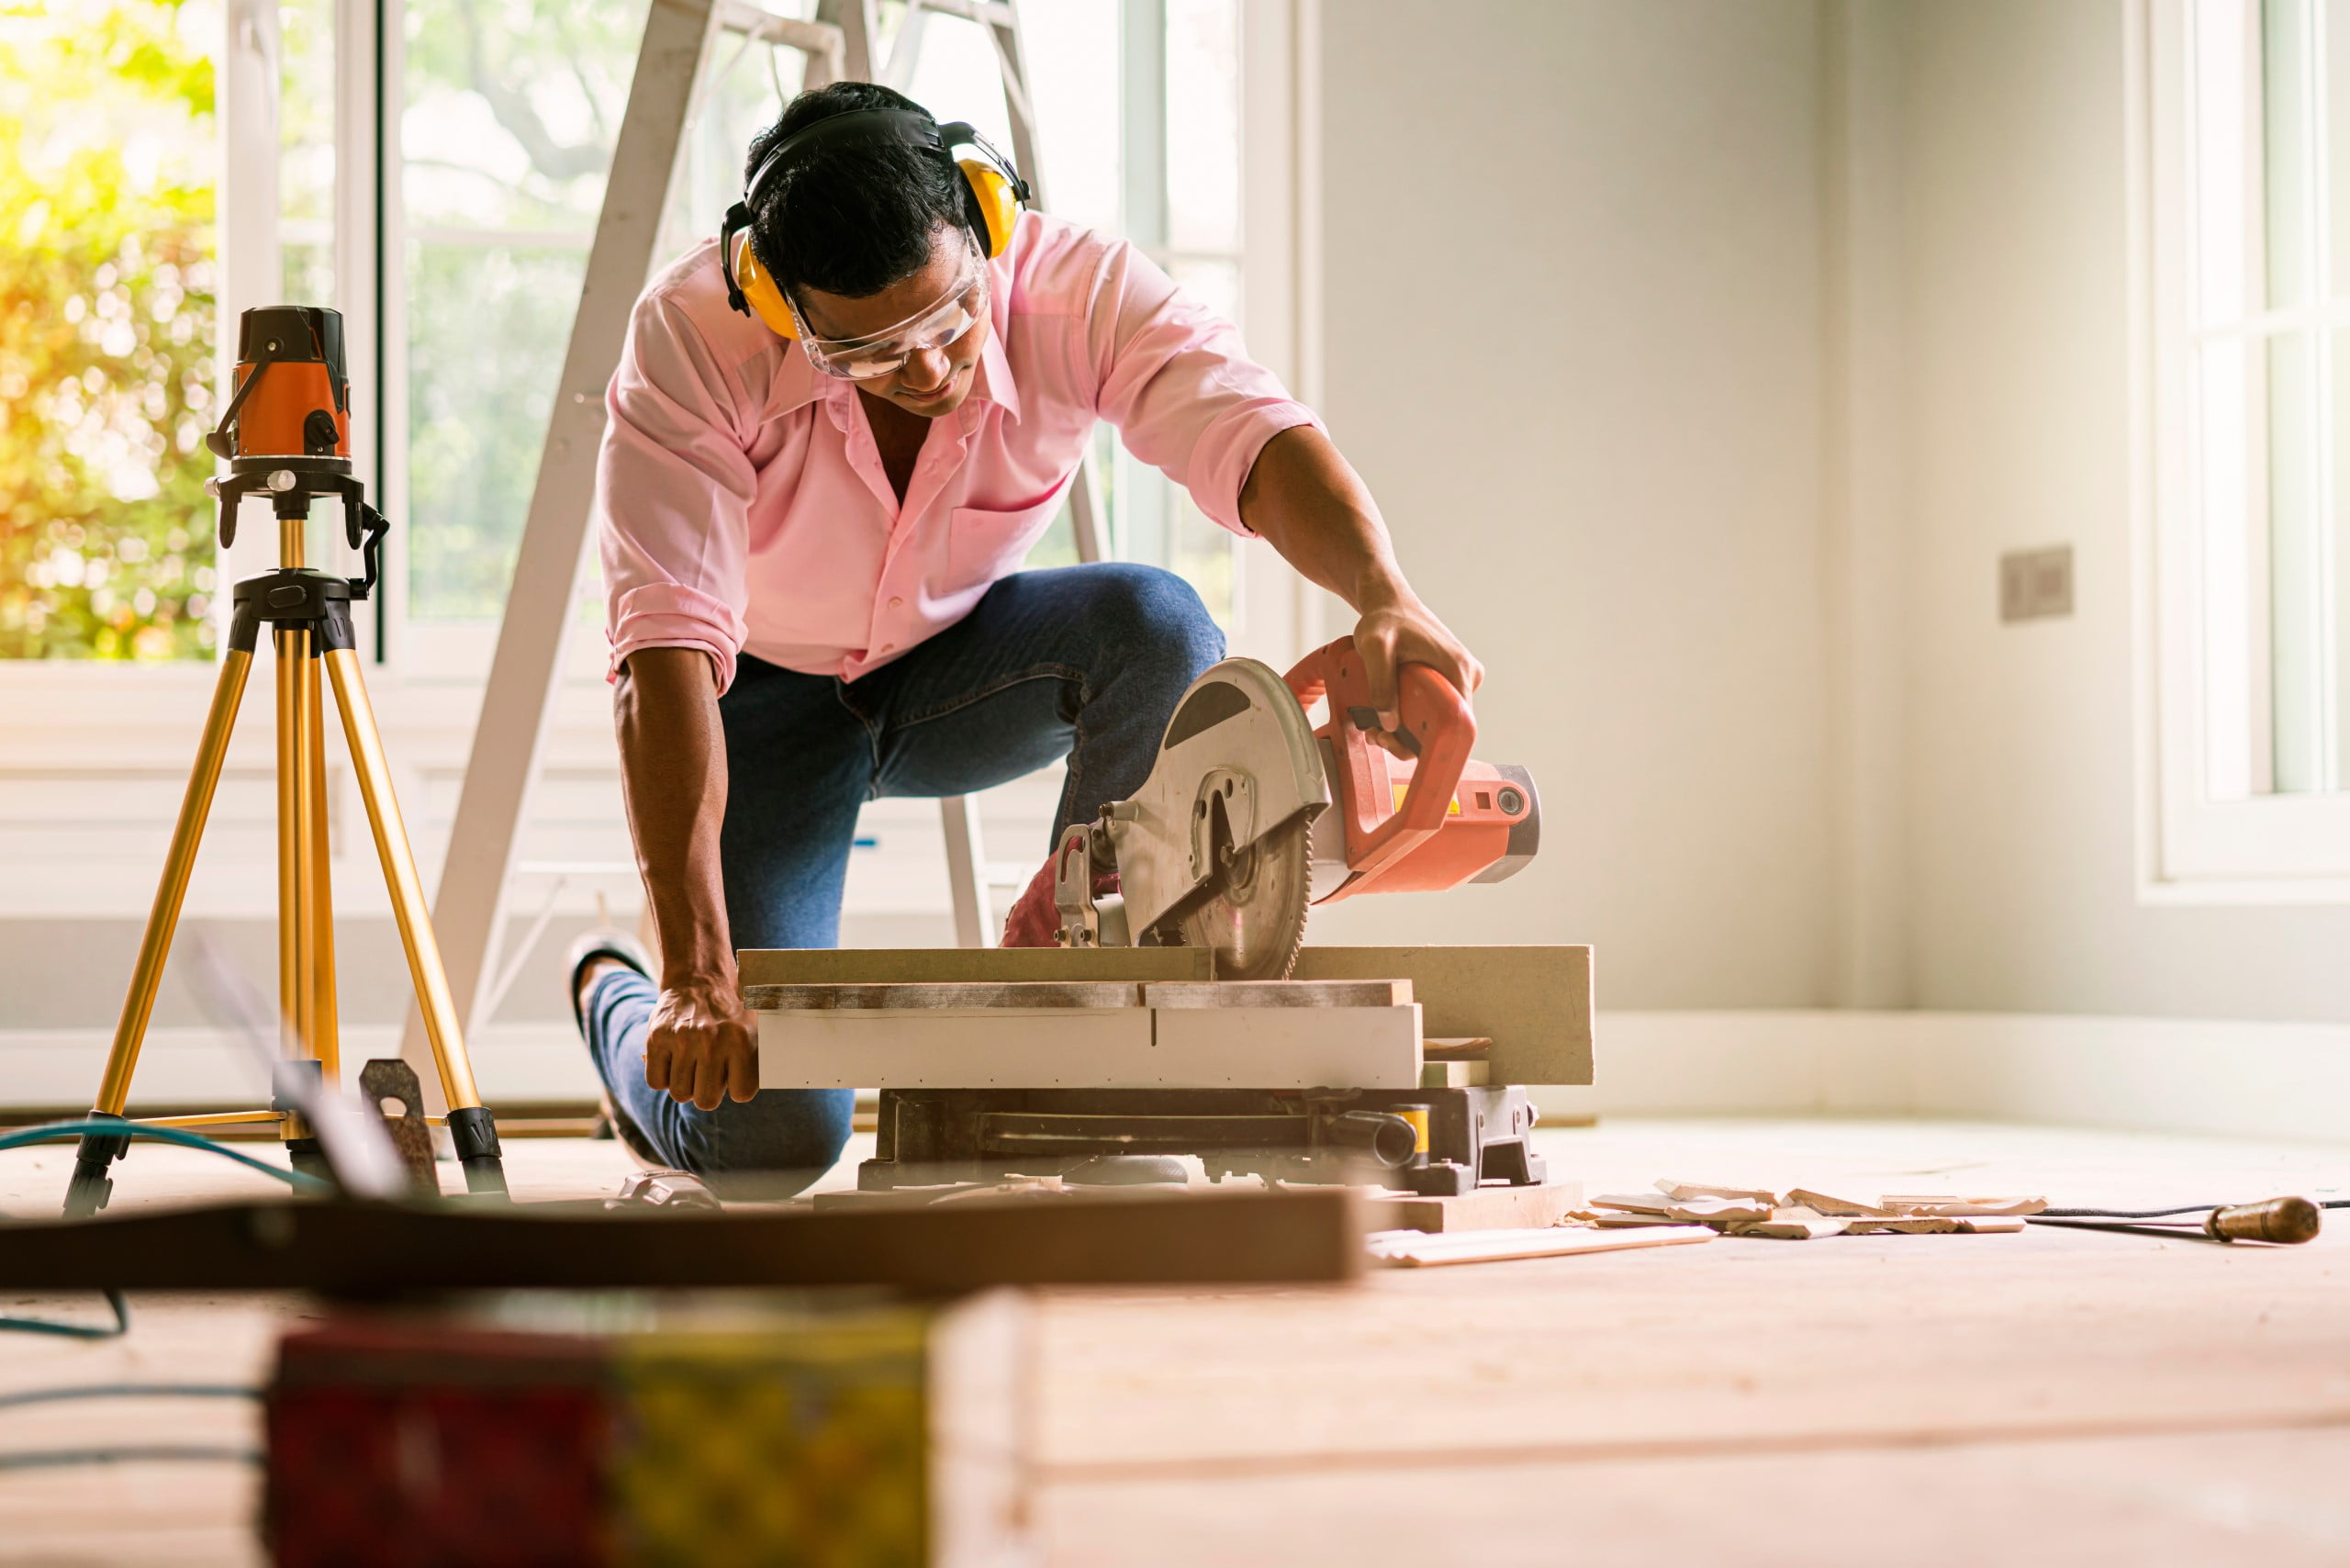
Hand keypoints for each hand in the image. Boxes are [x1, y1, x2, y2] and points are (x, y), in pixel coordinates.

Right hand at [644, 974, 758, 1109]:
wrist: (697, 982)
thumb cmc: (729, 1017)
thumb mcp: (755, 1031)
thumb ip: (760, 1062)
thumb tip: (770, 1081)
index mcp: (742, 1040)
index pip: (743, 1093)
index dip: (737, 1088)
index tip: (734, 1074)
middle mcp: (713, 1040)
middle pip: (706, 1101)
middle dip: (707, 1092)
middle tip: (708, 1072)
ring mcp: (683, 1039)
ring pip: (680, 1094)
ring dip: (684, 1085)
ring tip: (691, 1064)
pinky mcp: (657, 1037)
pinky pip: (656, 1082)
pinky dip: (662, 1077)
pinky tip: (673, 1061)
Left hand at [1351, 588, 1483, 754]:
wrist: (1389, 602)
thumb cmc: (1384, 619)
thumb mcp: (1374, 648)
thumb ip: (1380, 684)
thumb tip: (1391, 723)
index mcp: (1457, 669)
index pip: (1459, 723)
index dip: (1433, 744)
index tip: (1401, 746)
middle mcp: (1467, 675)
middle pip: (1448, 726)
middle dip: (1411, 741)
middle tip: (1379, 737)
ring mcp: (1460, 677)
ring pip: (1440, 720)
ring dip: (1408, 732)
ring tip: (1377, 729)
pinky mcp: (1449, 679)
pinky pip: (1436, 708)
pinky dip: (1412, 718)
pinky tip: (1388, 716)